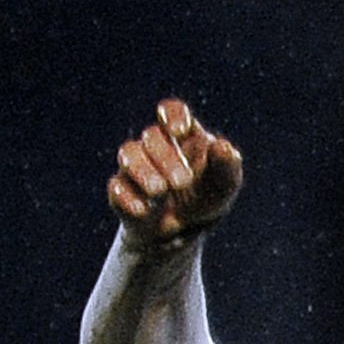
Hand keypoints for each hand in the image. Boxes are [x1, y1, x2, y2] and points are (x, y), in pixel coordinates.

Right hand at [107, 97, 242, 247]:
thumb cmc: (206, 197)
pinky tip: (144, 211)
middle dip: (167, 158)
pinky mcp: (121, 190)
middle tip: (183, 183)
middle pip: (153, 136)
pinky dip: (128, 198)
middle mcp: (156, 145)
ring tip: (160, 191)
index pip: (173, 111)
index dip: (173, 116)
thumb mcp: (224, 185)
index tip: (179, 132)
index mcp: (184, 136)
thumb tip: (224, 147)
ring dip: (143, 171)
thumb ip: (228, 166)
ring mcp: (135, 166)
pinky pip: (116, 187)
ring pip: (129, 153)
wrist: (183, 232)